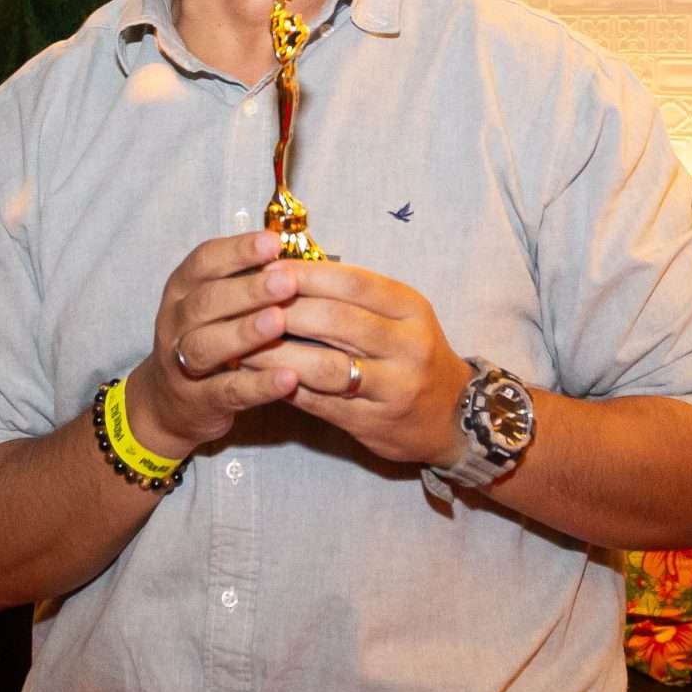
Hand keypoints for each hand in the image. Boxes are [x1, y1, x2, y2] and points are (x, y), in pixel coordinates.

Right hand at [122, 231, 304, 457]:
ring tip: (279, 321)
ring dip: (244, 332)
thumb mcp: (215, 306)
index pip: (204, 262)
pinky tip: (288, 377)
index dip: (237, 251)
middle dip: (248, 289)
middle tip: (287, 281)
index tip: (273, 242)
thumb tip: (293, 253)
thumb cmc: (206, 339)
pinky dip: (258, 385)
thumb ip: (245, 281)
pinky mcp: (198, 400)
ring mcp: (180, 363)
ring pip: (207, 345)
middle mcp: (176, 323)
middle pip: (206, 301)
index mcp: (182, 290)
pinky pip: (226, 391)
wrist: (168, 403)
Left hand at [247, 260, 474, 465]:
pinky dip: (285, 387)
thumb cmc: (412, 354)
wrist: (452, 416)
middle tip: (241, 305)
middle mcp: (408, 345)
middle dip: (283, 310)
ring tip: (239, 344)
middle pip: (336, 320)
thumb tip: (286, 272)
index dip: (306, 273)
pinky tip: (258, 377)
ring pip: (325, 365)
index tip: (266, 268)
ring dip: (276, 353)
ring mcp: (394, 387)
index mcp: (410, 308)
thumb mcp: (399, 315)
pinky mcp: (374, 423)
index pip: (353, 282)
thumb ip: (352, 297)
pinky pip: (321, 402)